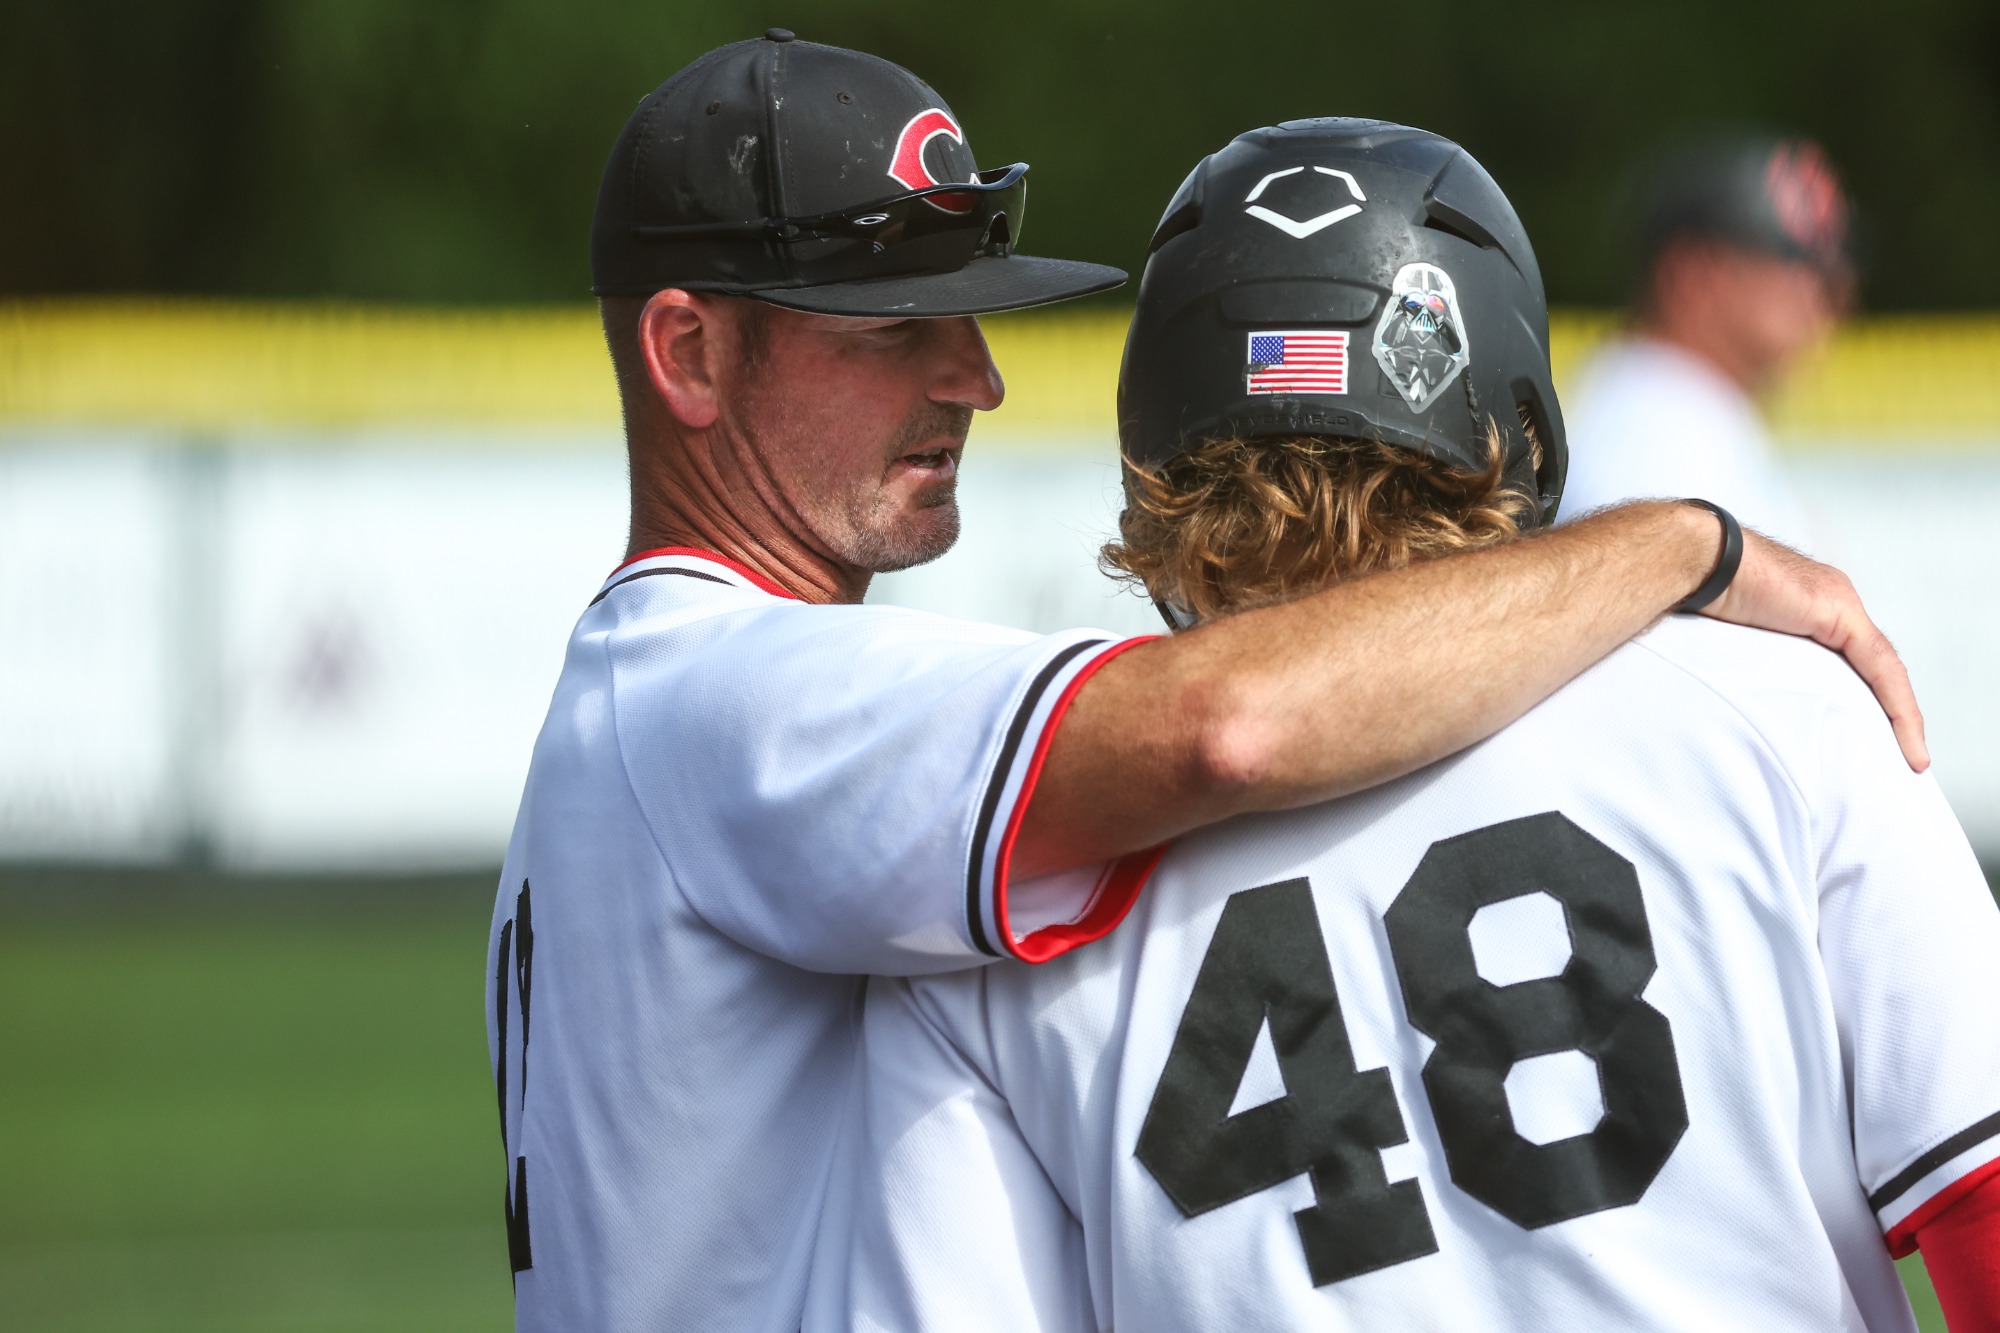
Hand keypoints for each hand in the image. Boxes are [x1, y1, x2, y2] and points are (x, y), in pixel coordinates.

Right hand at [1700, 528, 1927, 769]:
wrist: (1695, 561)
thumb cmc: (1693, 596)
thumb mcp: (1729, 642)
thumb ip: (1749, 665)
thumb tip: (1734, 706)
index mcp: (1804, 606)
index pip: (1850, 658)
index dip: (1866, 699)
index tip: (1871, 738)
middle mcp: (1830, 602)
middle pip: (1871, 666)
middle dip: (1887, 711)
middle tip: (1898, 753)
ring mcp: (1838, 604)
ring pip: (1884, 670)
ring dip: (1901, 716)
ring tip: (1912, 757)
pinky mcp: (1841, 614)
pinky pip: (1881, 667)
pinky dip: (1898, 707)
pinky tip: (1908, 738)